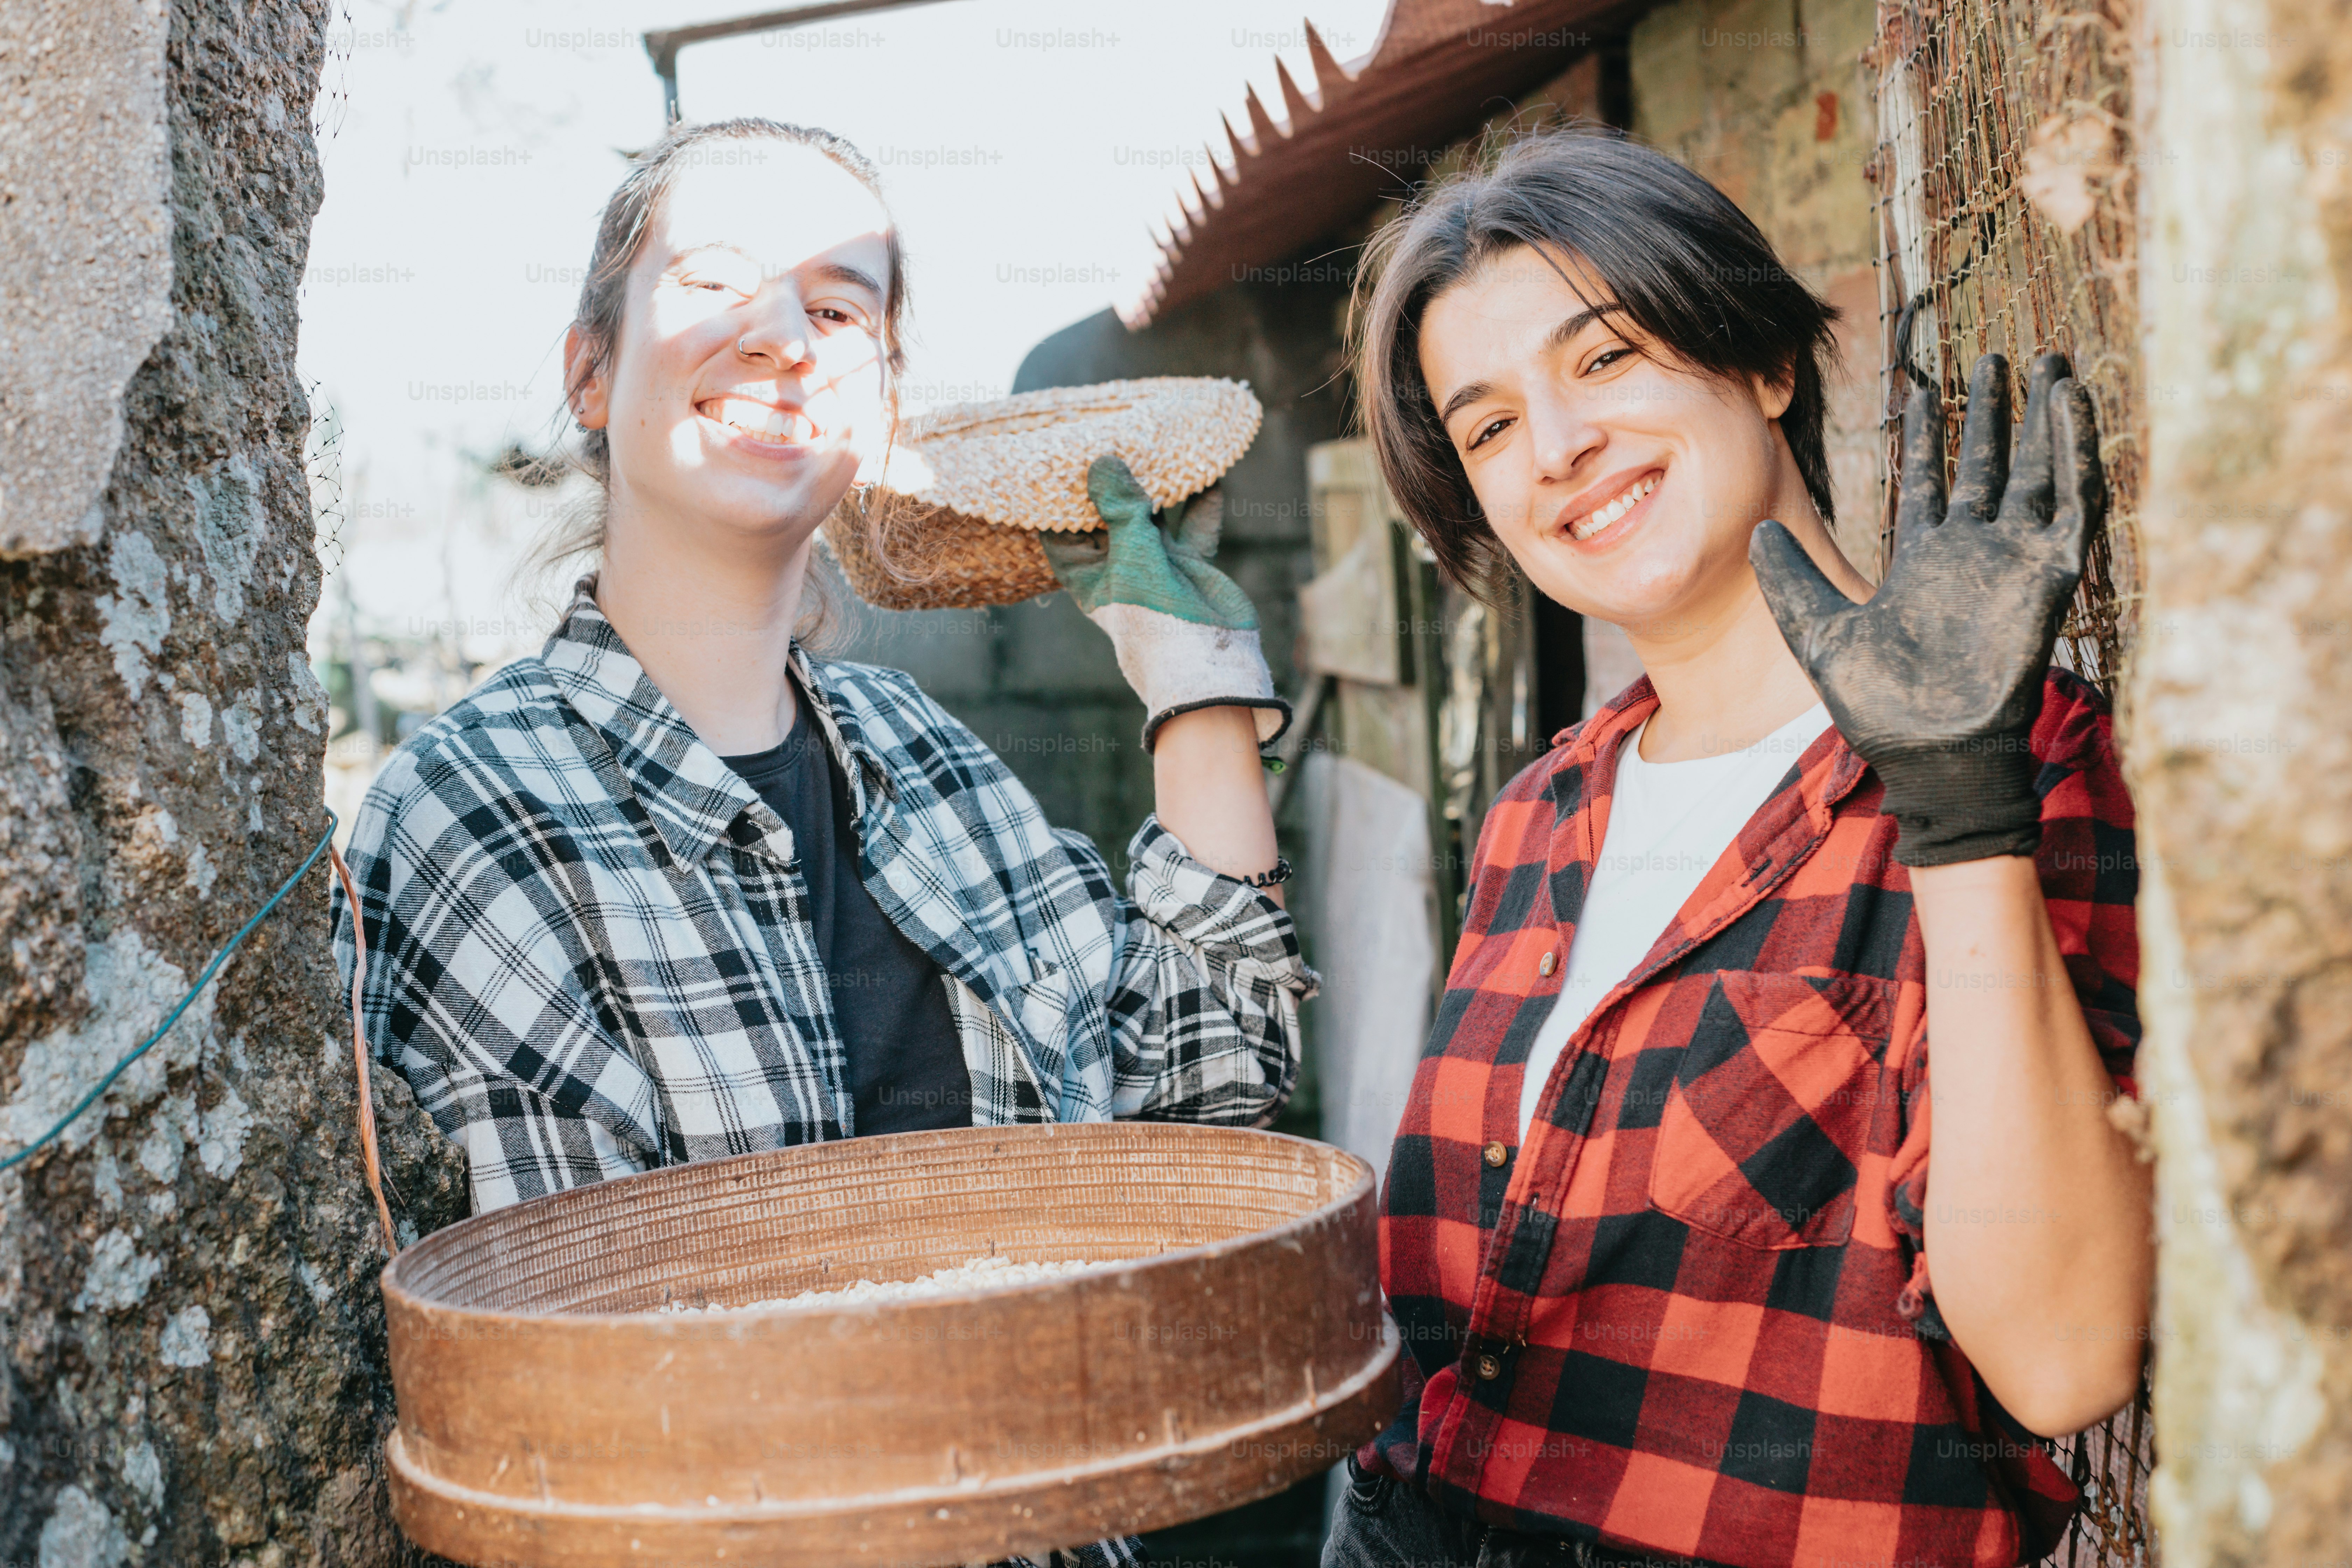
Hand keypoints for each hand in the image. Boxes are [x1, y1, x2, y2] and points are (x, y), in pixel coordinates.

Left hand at [1041, 455, 1288, 748]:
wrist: (1207, 661)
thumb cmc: (1154, 616)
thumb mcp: (1131, 552)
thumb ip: (1120, 506)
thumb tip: (1103, 459)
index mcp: (1088, 575)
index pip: (1061, 533)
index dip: (1055, 501)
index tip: (1055, 463)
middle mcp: (1119, 567)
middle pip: (1110, 516)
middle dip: (1113, 481)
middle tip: (1113, 437)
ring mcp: (1156, 565)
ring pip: (1155, 515)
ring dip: (1160, 485)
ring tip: (1160, 445)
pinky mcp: (1190, 564)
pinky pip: (1195, 525)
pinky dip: (1202, 501)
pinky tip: (1210, 473)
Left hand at [1748, 352, 2103, 865]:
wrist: (1930, 754)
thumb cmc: (1879, 709)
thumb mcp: (1817, 633)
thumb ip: (1790, 581)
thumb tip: (1756, 532)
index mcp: (1923, 560)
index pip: (1929, 479)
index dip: (1928, 434)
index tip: (1924, 386)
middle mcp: (1971, 551)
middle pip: (1987, 463)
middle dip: (1992, 411)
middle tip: (1997, 356)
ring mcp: (2012, 559)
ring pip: (2036, 470)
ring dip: (2045, 418)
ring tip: (2051, 360)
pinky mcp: (2048, 575)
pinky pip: (2071, 503)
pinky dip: (2077, 454)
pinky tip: (2076, 407)